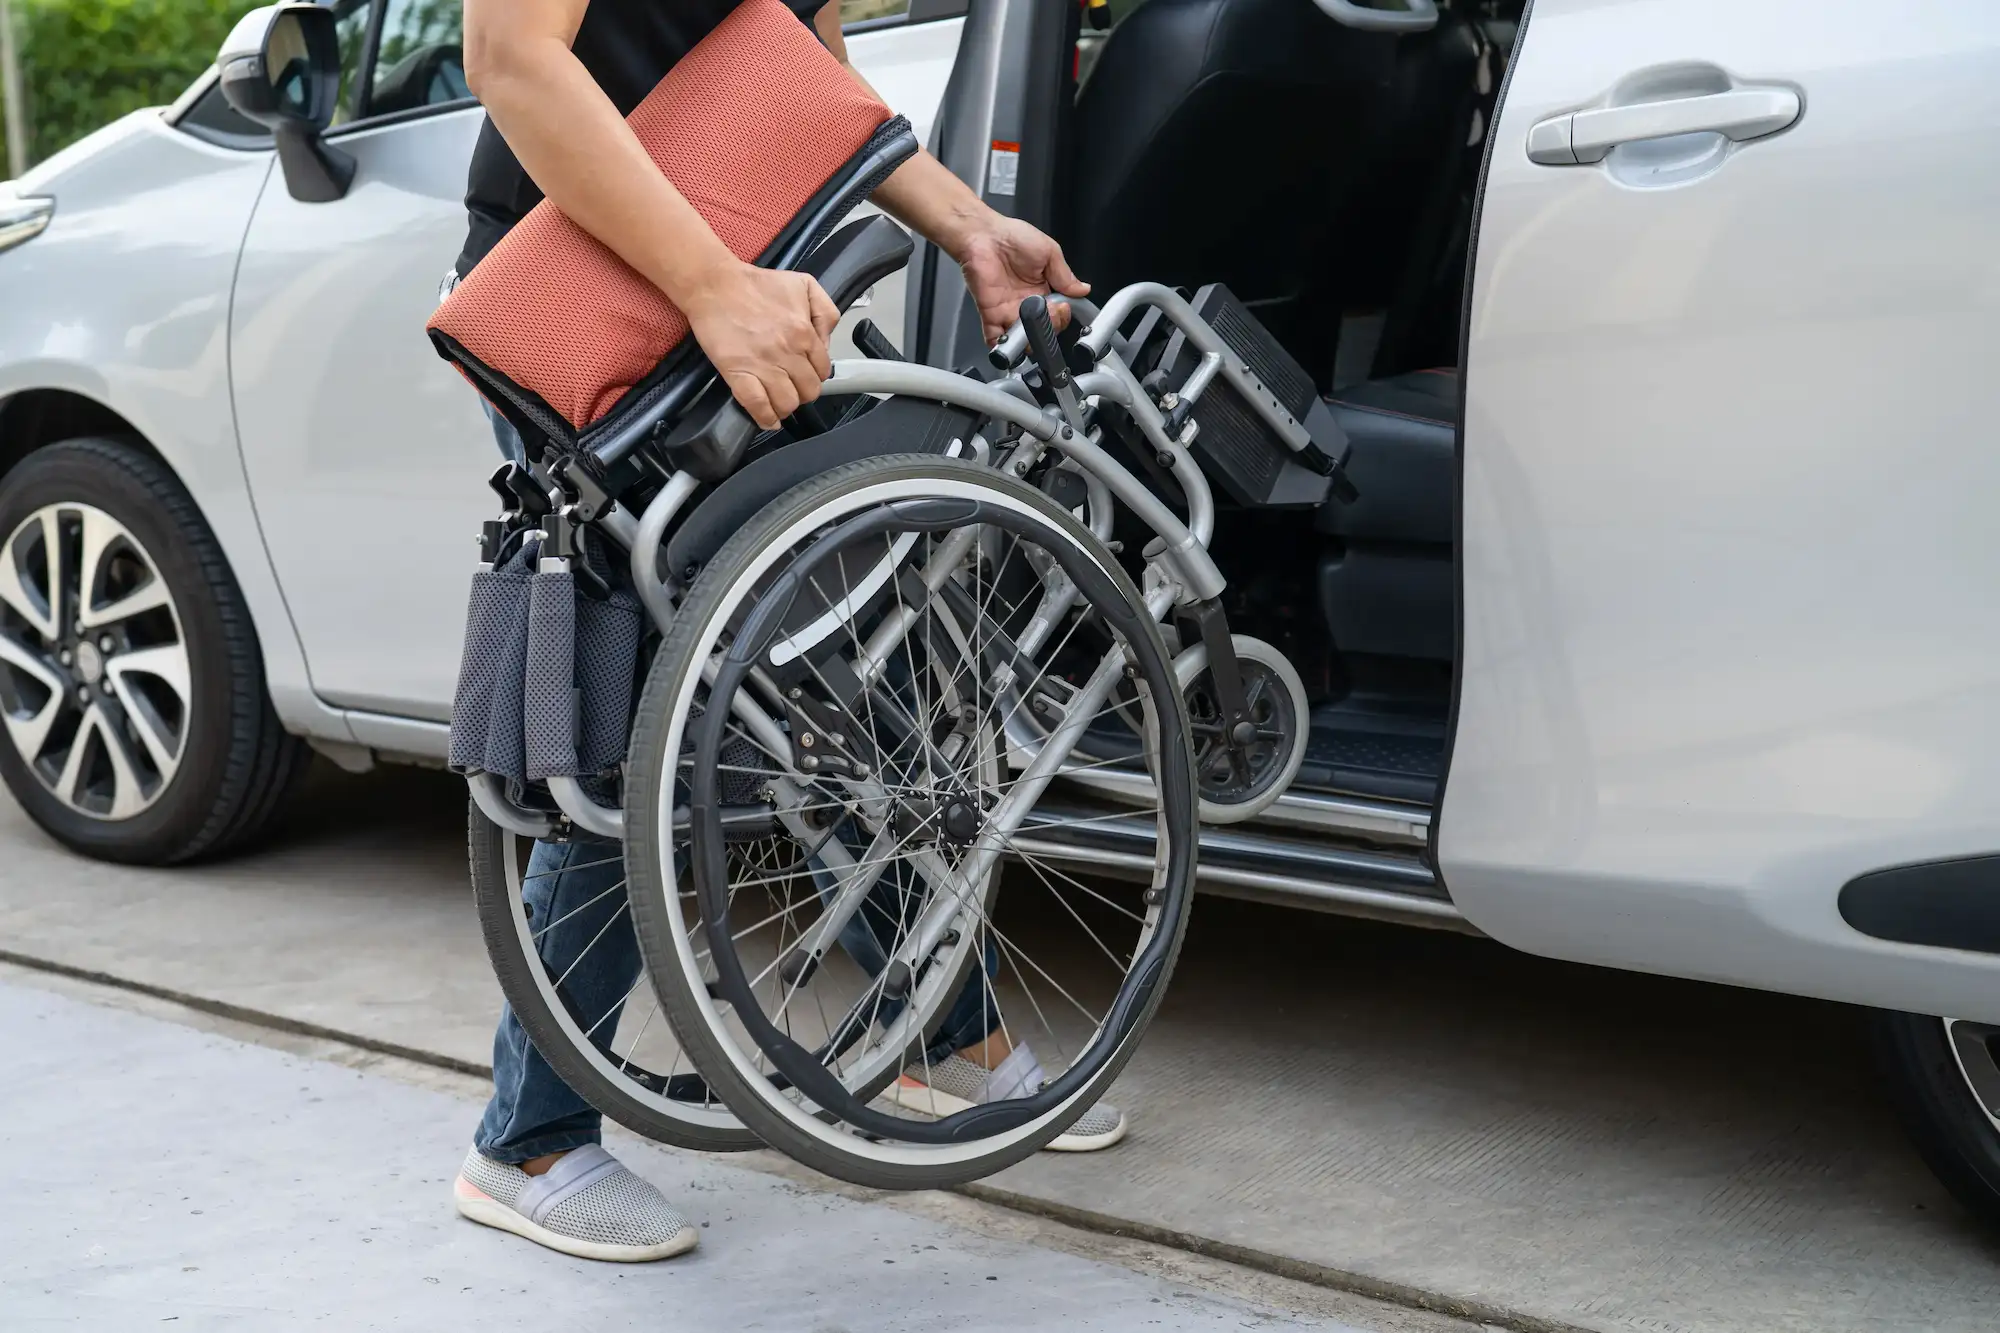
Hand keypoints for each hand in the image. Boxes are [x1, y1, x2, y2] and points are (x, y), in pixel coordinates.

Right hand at [682, 261, 839, 428]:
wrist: (715, 285)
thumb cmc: (755, 284)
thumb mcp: (804, 285)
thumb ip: (825, 312)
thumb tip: (825, 342)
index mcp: (805, 332)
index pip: (822, 370)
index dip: (815, 375)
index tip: (805, 374)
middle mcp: (787, 352)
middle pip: (808, 391)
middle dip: (803, 392)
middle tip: (792, 387)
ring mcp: (762, 365)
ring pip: (787, 403)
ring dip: (786, 406)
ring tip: (780, 401)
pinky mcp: (738, 373)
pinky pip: (758, 405)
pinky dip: (765, 418)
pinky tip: (768, 419)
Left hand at [956, 215, 1089, 345]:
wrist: (984, 234)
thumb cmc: (1013, 236)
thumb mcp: (1049, 252)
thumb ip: (1065, 274)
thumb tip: (1083, 290)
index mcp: (1043, 290)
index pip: (1058, 314)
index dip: (1063, 315)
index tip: (1064, 306)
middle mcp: (1026, 304)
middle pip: (1043, 329)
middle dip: (1050, 326)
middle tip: (1050, 311)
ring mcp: (1008, 311)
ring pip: (1023, 339)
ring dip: (1031, 339)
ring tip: (1034, 323)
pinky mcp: (991, 314)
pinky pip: (996, 338)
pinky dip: (1003, 346)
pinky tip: (1013, 340)